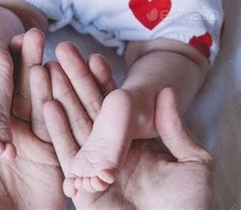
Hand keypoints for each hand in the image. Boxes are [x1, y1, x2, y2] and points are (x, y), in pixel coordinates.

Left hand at [0, 36, 64, 208]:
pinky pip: (57, 123)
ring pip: (33, 100)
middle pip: (5, 93)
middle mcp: (3, 138)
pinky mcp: (54, 155)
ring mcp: (29, 144)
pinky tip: (59, 73)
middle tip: (16, 35)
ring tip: (39, 43)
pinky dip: (59, 98)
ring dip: (36, 72)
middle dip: (10, 63)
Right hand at [38, 45, 213, 208]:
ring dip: (60, 97)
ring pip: (75, 125)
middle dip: (75, 80)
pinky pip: (67, 154)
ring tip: (48, 70)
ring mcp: (95, 169)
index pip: (116, 106)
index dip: (104, 81)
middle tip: (62, 52)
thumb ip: (175, 129)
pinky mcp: (82, 187)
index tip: (94, 56)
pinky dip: (57, 130)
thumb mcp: (192, 164)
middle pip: (90, 109)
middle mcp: (112, 154)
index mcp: (136, 146)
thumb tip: (166, 91)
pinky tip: (48, 104)